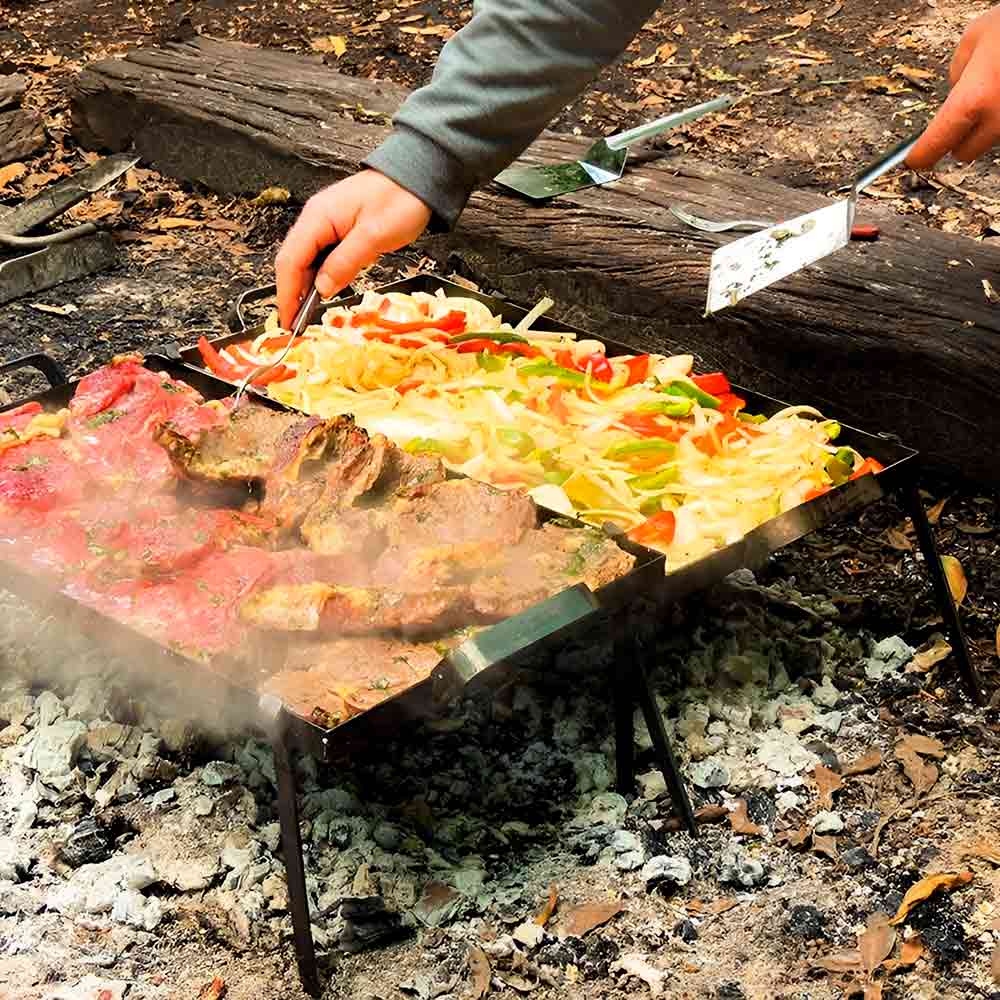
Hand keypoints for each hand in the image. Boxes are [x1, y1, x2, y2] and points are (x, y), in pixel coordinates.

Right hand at [275, 170, 431, 327]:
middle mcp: (317, 220)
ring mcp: (327, 225)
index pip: (290, 261)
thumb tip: (322, 289)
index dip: (287, 294)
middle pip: (293, 262)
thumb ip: (345, 262)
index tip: (288, 321)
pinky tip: (325, 292)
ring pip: (307, 262)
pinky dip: (321, 277)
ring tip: (308, 315)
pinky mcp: (340, 231)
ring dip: (305, 288)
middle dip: (292, 294)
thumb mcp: (374, 236)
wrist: (417, 177)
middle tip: (296, 325)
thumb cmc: (400, 199)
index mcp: (318, 217)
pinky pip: (322, 257)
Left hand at [908, 5, 999, 168]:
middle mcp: (998, 119)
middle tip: (961, 116)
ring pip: (992, 139)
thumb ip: (957, 72)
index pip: (935, 145)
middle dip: (959, 139)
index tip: (914, 158)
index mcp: (972, 99)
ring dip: (987, 125)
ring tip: (995, 89)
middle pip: (965, 152)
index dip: (920, 155)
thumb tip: (955, 90)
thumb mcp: (975, 37)